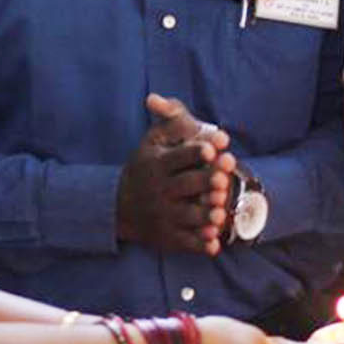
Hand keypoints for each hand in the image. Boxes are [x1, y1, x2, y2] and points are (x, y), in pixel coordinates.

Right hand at [116, 94, 235, 253]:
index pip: (178, 157)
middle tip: (223, 179)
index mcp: (157, 164)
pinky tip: (214, 242)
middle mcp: (158, 190)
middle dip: (205, 182)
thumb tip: (153, 98)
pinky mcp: (167, 236)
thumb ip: (166, 118)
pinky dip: (199, 244)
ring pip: (187, 216)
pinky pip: (185, 242)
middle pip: (185, 185)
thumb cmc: (148, 166)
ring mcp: (163, 215)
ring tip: (220, 213)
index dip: (196, 152)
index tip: (212, 149)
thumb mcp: (152, 141)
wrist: (120, 206)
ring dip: (204, 216)